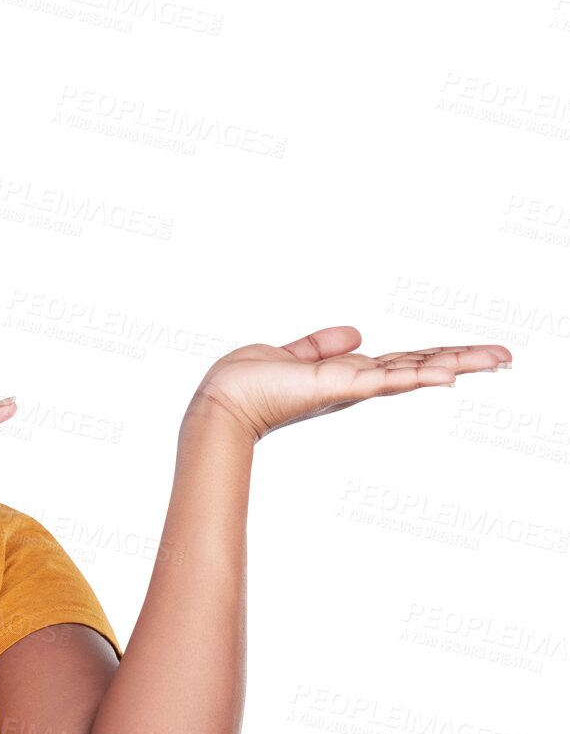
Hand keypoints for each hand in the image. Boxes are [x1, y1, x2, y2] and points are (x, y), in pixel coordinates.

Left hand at [189, 326, 512, 442]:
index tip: (475, 354)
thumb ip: (321, 345)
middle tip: (508, 357)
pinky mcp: (342, 386)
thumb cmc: (247, 383)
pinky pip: (388, 379)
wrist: (224, 400)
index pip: (403, 362)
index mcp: (348, 373)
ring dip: (458, 364)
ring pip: (415, 371)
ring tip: (499, 360)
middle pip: (421, 366)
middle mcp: (357, 382)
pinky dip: (419, 376)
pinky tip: (449, 375)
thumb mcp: (292, 353)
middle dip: (465, 360)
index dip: (438, 356)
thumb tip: (355, 333)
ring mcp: (353, 386)